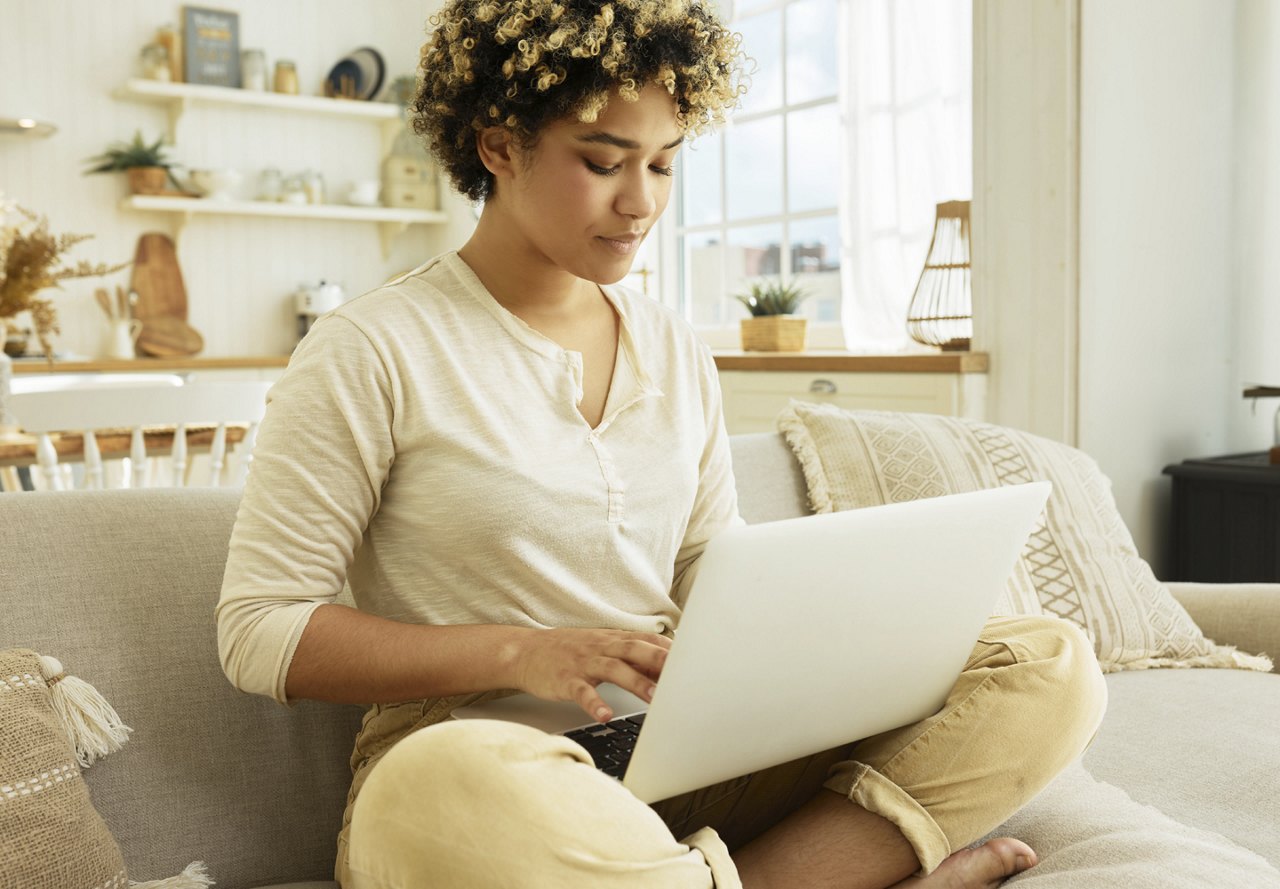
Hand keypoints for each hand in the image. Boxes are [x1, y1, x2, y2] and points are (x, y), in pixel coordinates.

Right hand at [512, 628, 670, 722]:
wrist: (526, 652)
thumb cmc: (570, 652)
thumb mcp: (602, 648)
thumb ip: (631, 658)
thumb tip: (665, 669)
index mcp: (613, 640)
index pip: (647, 640)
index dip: (669, 649)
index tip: (693, 660)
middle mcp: (601, 648)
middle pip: (635, 650)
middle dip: (660, 660)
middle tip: (682, 675)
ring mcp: (584, 663)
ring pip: (614, 669)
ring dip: (636, 682)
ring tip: (653, 697)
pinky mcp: (566, 680)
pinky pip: (582, 691)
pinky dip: (595, 703)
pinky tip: (605, 715)